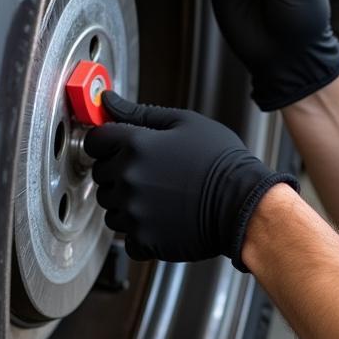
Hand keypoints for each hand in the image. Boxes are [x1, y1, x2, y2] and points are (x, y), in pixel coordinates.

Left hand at [83, 91, 297, 268]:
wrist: (244, 203)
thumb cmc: (221, 161)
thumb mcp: (186, 123)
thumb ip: (140, 112)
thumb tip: (108, 100)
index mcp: (136, 146)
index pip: (95, 141)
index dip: (107, 142)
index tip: (119, 147)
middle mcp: (129, 179)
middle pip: (100, 174)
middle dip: (119, 171)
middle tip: (153, 171)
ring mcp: (134, 211)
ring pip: (111, 206)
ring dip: (128, 201)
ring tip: (161, 195)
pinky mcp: (143, 239)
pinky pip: (126, 235)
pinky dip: (140, 230)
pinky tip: (163, 217)